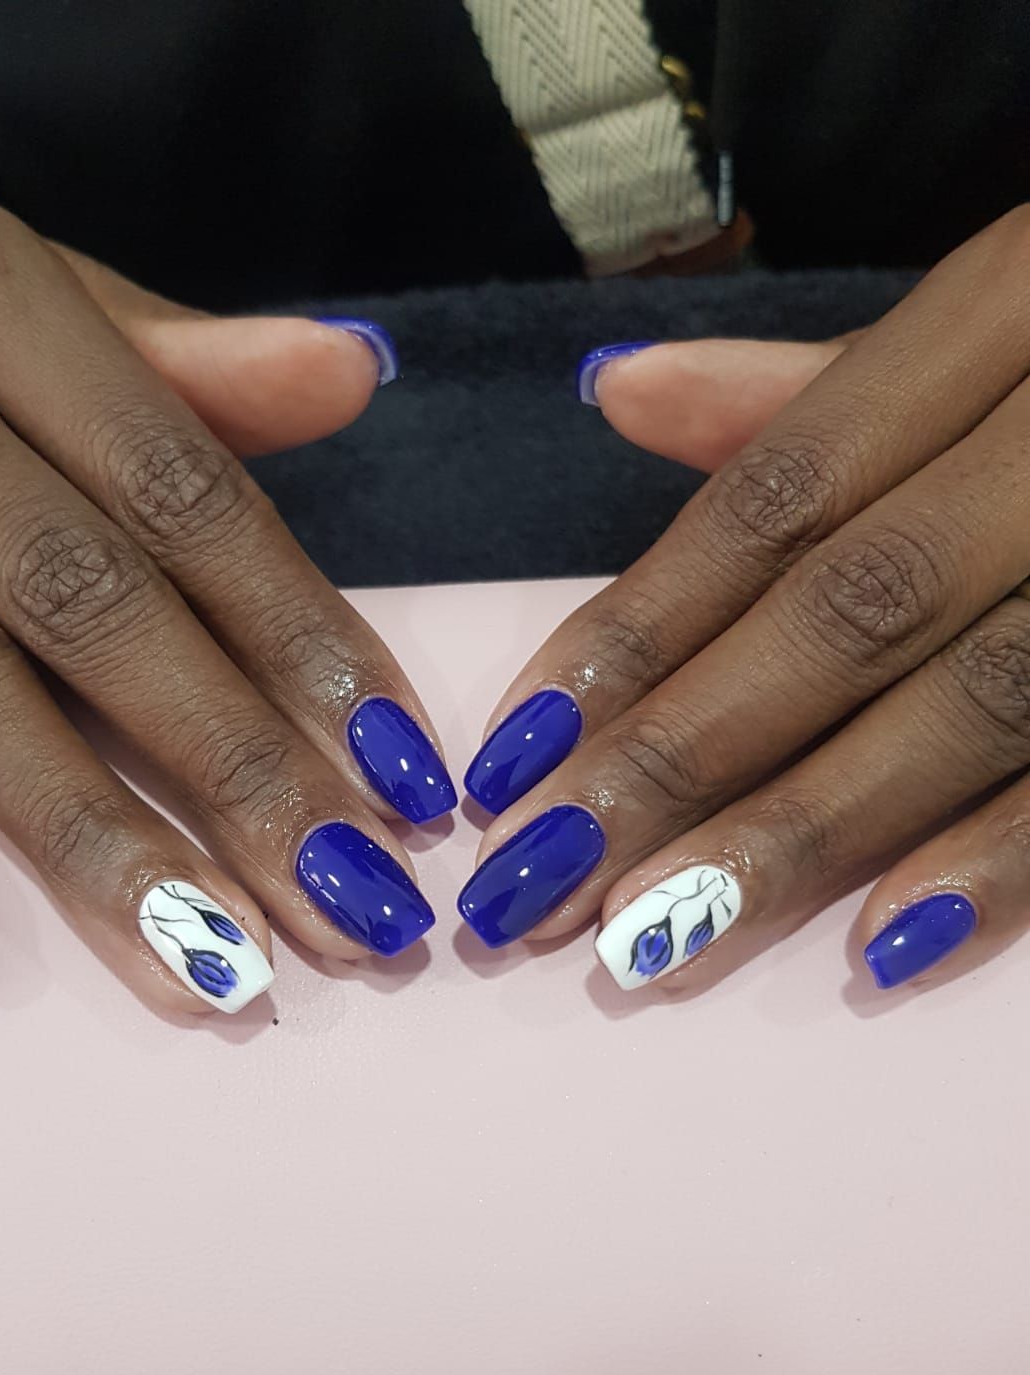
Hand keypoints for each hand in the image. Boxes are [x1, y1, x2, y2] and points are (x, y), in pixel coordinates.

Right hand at [0, 192, 453, 1010]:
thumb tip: (357, 370)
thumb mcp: (35, 325)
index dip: (304, 642)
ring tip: (211, 964)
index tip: (404, 781)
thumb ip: (188, 374)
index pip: (185, 494)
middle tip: (349, 908)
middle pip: (89, 599)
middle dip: (232, 769)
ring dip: (88, 835)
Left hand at [458, 205, 1029, 995]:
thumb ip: (812, 387)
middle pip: (845, 613)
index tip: (515, 761)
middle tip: (536, 888)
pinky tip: (884, 945)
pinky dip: (1008, 858)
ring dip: (801, 836)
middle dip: (678, 760)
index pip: (777, 501)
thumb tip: (620, 396)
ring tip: (653, 942)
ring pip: (971, 703)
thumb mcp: (1001, 316)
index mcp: (1012, 308)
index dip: (636, 634)